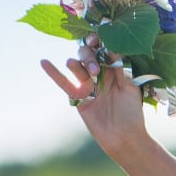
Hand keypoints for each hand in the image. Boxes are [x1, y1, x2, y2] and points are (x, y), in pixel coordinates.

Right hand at [41, 38, 147, 156]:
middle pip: (88, 54)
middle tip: (96, 67)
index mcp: (114, 69)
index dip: (99, 41)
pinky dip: (53, 73)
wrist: (124, 138)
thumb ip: (120, 68)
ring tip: (86, 72)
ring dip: (79, 65)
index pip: (103, 49)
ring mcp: (87, 84)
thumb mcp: (130, 87)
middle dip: (90, 55)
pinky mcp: (78, 97)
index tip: (98, 37)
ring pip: (76, 65)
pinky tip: (44, 62)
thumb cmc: (132, 113)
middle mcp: (99, 74)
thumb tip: (113, 48)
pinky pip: (63, 83)